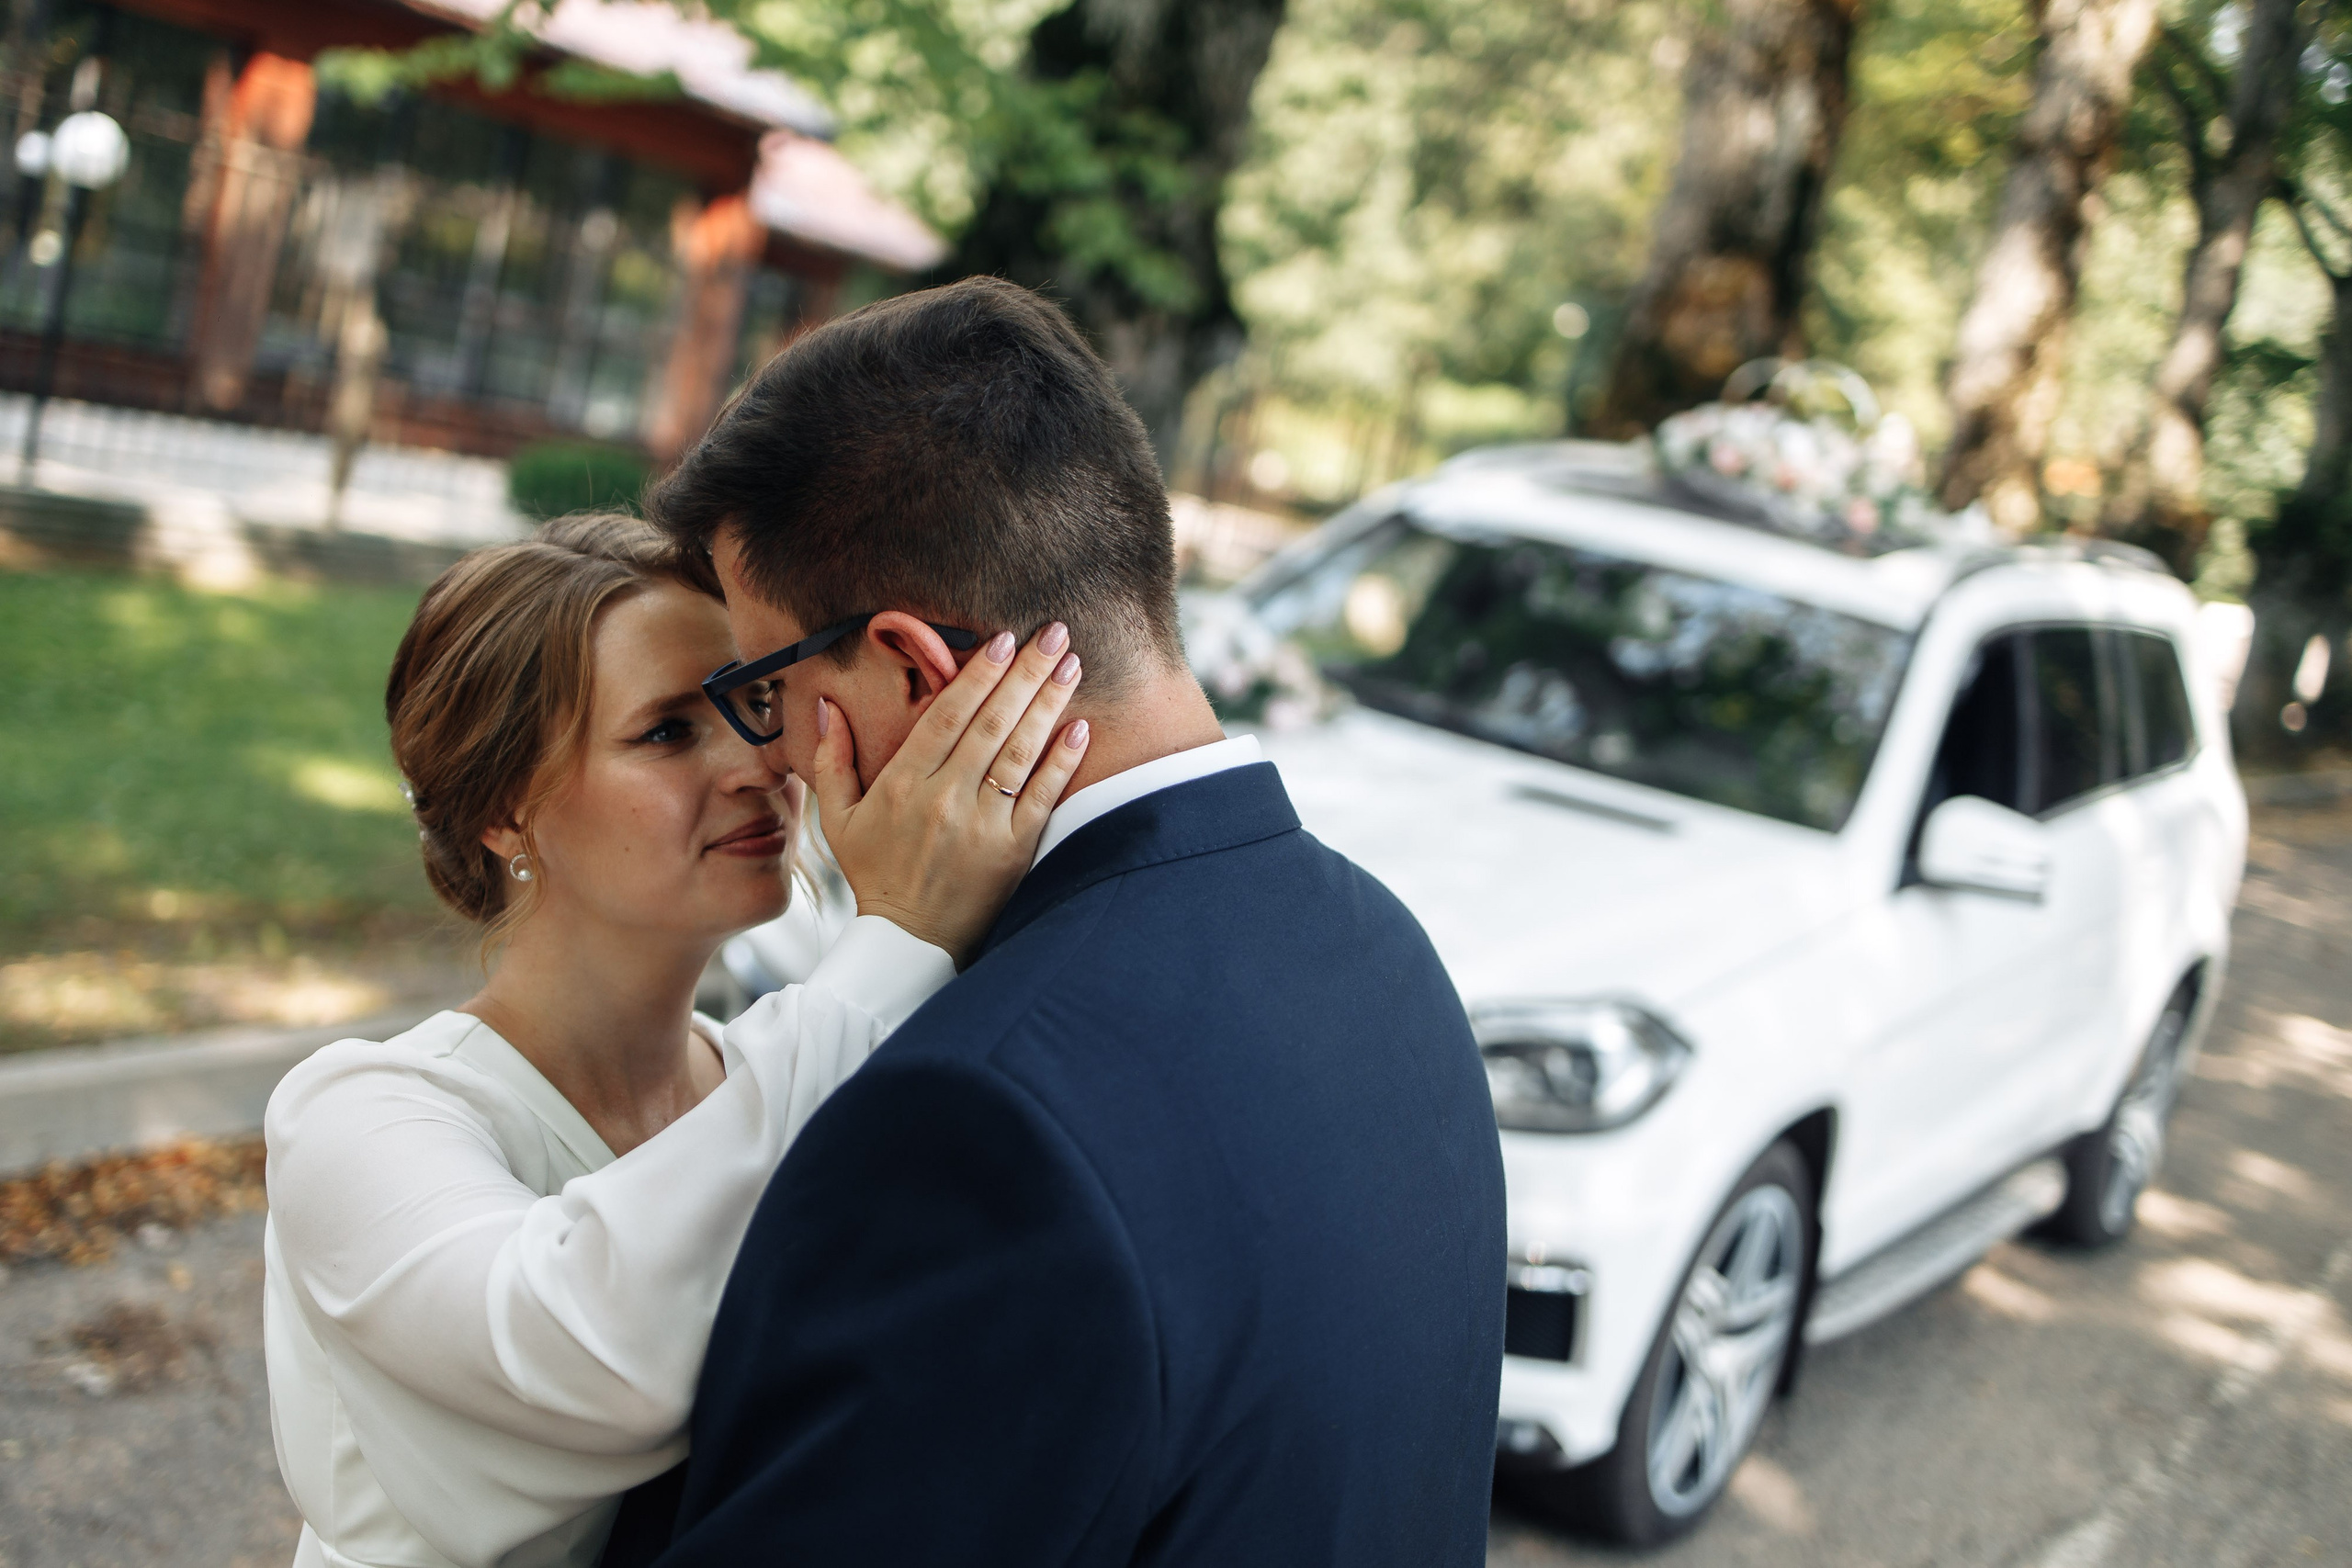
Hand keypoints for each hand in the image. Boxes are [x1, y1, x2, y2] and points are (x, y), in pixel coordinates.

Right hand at [807, 624, 1089, 965]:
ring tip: (1071, 665)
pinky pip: (1043, 797)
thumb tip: (827, 705)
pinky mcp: (1013, 850)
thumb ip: (831, 760)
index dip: (976, 675)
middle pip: (991, 723)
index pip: (946, 716)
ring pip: (1020, 752)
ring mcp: (982, 825)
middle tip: (1053, 633)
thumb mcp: (838, 818)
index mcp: (903, 784)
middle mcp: (944, 799)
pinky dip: (1062, 762)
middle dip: (1025, 673)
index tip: (1002, 639)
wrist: (909, 941)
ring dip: (1049, 704)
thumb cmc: (875, 873)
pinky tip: (1079, 729)